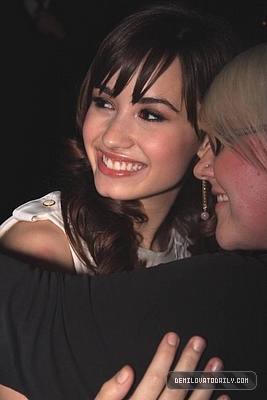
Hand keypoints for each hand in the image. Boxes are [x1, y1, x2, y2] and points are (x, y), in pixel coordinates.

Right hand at [95, 332, 229, 399]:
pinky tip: (223, 398)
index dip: (164, 355)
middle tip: (199, 341)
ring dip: (206, 383)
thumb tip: (126, 371)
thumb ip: (109, 394)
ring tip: (216, 363)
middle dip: (189, 362)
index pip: (155, 378)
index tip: (173, 337)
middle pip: (176, 387)